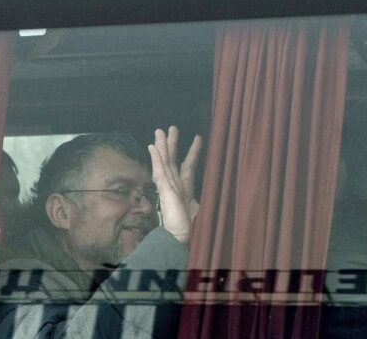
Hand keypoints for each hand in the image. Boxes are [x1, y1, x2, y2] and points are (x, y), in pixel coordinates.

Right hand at [148, 126, 202, 243]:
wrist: (180, 237)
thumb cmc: (190, 227)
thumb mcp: (200, 209)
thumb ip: (203, 199)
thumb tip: (213, 195)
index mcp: (184, 188)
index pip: (188, 166)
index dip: (193, 152)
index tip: (197, 138)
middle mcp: (174, 185)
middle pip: (172, 160)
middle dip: (172, 144)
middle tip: (171, 128)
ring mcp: (167, 186)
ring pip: (164, 161)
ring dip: (162, 146)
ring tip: (160, 131)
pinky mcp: (164, 189)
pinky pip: (159, 170)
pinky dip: (156, 158)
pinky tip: (153, 147)